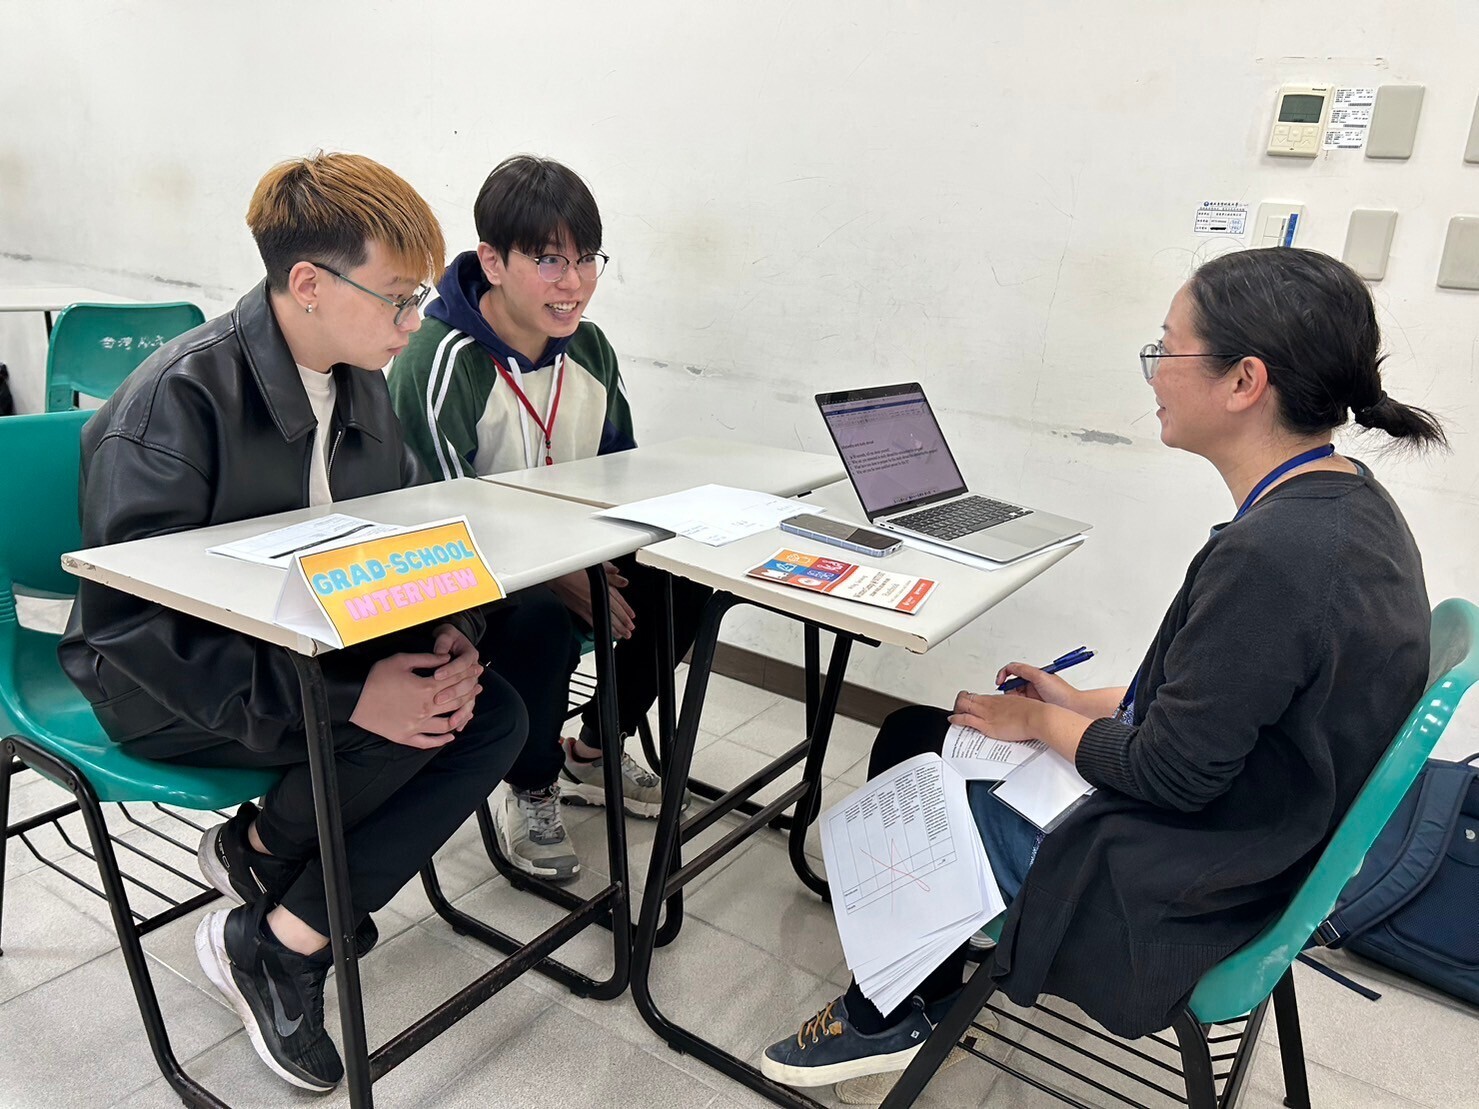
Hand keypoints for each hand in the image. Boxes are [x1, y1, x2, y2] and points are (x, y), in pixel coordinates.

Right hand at [350, 650, 483, 748]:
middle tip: (478, 687)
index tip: (477, 669)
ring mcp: (417, 725)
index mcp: (426, 688)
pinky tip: (451, 735)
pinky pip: (429, 742)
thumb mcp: (401, 661)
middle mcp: (425, 709)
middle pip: (456, 701)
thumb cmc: (376, 677)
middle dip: (470, 692)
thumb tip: (447, 658)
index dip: (468, 673)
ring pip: (448, 724)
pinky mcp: (406, 737)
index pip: (455, 680)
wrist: (353, 698)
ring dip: (462, 716)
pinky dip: (443, 740)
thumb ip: (427, 659)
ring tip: (469, 710)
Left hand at [431, 623, 483, 720]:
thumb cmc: (448, 638)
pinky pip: (467, 707)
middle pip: (466, 685)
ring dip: (461, 711)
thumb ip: (443, 643)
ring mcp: (472, 684)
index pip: (462, 664)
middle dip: (452, 693)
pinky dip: (463, 718)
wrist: (454, 641)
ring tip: (451, 721)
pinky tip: (456, 728)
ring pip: (469, 700)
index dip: (450, 670)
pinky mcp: (468, 693)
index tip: (436, 675)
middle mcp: (474, 671)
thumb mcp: (446, 635)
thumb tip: (440, 653)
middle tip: (437, 699)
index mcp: (470, 655)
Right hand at [547, 565, 636, 638]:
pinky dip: (601, 628)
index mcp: (602, 586)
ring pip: (605, 619)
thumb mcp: (596, 566)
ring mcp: (589, 606)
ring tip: (622, 635)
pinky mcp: (580, 611)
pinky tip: (605, 632)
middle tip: (629, 630)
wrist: (557, 576)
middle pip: (614, 612)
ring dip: (615, 628)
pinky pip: (593, 623)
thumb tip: (622, 580)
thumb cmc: (572, 569)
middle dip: (623, 622)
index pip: (618, 600)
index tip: (631, 616)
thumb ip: (610, 573)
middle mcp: (597, 597)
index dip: (626, 609)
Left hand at [949, 690, 1043, 743]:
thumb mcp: (1021, 706)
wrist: (1037, 717)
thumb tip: (1014, 712)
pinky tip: (953, 721)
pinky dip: (956, 719)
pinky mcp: (986, 724)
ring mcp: (987, 713)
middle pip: (967, 699)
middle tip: (958, 707)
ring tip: (954, 713)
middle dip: (960, 702)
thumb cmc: (1033, 712)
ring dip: (956, 709)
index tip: (969, 701)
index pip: (978, 696)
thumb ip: (1014, 708)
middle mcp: (990, 704)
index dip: (970, 699)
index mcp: (998, 699)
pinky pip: (966, 719)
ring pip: (963, 706)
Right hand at [994, 662, 1084, 711]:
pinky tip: (1018, 709)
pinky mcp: (1033, 706)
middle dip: (1008, 688)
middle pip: (1011, 683)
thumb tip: (1010, 667)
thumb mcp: (1041, 677)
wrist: (1074, 708)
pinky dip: (1016, 706)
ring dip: (1012, 698)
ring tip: (1015, 703)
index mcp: (1034, 675)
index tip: (999, 681)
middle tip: (1009, 695)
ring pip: (1014, 695)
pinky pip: (1020, 704)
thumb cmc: (1062, 693)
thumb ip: (1025, 670)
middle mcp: (1032, 684)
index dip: (1003, 674)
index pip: (1012, 670)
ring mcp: (1032, 695)